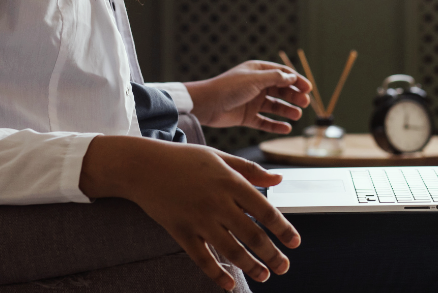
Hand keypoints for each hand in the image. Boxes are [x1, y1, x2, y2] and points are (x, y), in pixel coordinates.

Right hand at [79, 135, 300, 289]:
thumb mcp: (219, 157)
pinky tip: (229, 283)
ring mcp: (198, 218)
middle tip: (284, 267)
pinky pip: (202, 258)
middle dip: (272, 254)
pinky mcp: (180, 231)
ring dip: (251, 266)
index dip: (283, 229)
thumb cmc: (184, 159)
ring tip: (265, 275)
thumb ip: (249, 170)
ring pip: (231, 250)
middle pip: (252, 235)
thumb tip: (278, 181)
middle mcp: (217, 202)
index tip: (295, 243)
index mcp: (230, 181)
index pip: (264, 210)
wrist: (143, 166)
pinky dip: (217, 273)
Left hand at [184, 60, 312, 131]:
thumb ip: (275, 78)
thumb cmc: (228, 88)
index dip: (296, 80)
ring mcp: (252, 102)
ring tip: (297, 115)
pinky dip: (276, 125)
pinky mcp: (247, 117)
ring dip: (287, 110)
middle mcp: (256, 86)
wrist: (206, 105)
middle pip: (280, 90)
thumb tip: (292, 77)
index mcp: (257, 71)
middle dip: (294, 96)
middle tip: (305, 103)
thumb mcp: (254, 79)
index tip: (308, 88)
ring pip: (275, 106)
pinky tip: (286, 128)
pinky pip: (265, 121)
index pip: (282, 73)